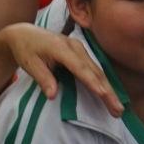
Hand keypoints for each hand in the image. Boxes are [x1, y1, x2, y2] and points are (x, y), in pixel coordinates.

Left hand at [0, 25, 119, 112]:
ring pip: (98, 71)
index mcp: (61, 47)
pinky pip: (94, 69)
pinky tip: (110, 95)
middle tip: (118, 109)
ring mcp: (80, 48)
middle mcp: (75, 46)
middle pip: (95, 71)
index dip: (92, 81)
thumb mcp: (29, 64)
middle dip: (108, 91)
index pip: (80, 67)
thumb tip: (53, 96)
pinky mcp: (81, 52)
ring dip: (109, 89)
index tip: (103, 94)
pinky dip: (103, 83)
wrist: (25, 34)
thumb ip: (42, 78)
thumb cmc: (25, 49)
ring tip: (117, 108)